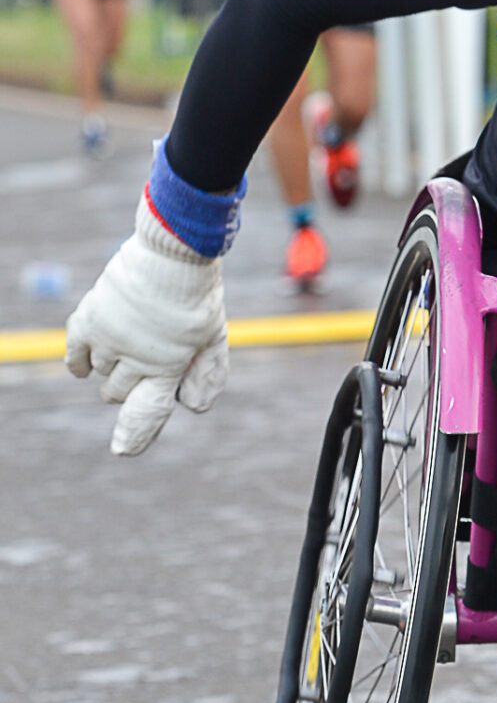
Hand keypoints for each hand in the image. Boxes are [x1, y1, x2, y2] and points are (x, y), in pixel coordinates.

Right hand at [65, 194, 228, 455]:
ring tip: (125, 344)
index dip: (135, 433)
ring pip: (98, 371)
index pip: (148, 410)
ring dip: (108, 365)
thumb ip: (208, 373)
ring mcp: (112, 341)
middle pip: (117, 392)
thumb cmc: (198, 295)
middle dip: (125, 384)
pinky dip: (78, 361)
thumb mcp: (214, 335)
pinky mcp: (91, 320)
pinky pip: (75, 352)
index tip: (123, 450)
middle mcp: (138, 359)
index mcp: (170, 366)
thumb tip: (193, 409)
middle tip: (135, 365)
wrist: (175, 253)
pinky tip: (82, 366)